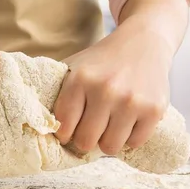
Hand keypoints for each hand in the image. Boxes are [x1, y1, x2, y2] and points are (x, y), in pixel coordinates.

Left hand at [53, 25, 172, 154]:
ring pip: (110, 147)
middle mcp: (105, 90)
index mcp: (79, 79)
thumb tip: (36, 122)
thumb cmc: (103, 60)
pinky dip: (129, 139)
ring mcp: (131, 100)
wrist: (144, 41)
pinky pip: (134, 143)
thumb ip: (56, 89)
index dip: (64, 134)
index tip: (68, 133)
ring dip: (107, 142)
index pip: (63, 126)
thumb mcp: (75, 66)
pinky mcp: (154, 109)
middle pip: (85, 141)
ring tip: (107, 129)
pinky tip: (126, 124)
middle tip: (88, 133)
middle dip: (84, 141)